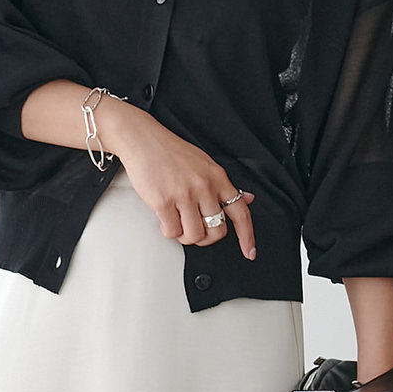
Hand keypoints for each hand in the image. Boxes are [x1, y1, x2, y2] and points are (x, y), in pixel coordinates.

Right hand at [101, 101, 255, 257]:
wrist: (143, 140)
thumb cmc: (171, 151)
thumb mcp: (205, 163)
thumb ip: (223, 185)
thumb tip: (246, 198)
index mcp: (217, 177)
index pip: (240, 213)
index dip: (247, 237)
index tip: (249, 251)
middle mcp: (204, 186)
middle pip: (217, 231)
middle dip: (206, 237)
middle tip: (195, 230)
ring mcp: (184, 194)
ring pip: (194, 236)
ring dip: (185, 236)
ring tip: (177, 223)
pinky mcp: (163, 201)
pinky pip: (172, 232)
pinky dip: (168, 231)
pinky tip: (165, 220)